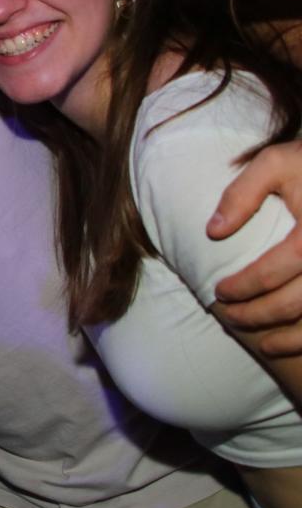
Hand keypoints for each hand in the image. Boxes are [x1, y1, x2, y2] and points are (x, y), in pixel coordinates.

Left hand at [211, 141, 301, 353]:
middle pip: (295, 303)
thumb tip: (213, 231)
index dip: (242, 287)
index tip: (219, 292)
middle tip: (230, 317)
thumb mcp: (276, 162)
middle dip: (258, 316)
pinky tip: (293, 342)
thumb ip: (242, 192)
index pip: (272, 272)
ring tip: (262, 345)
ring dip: (291, 338)